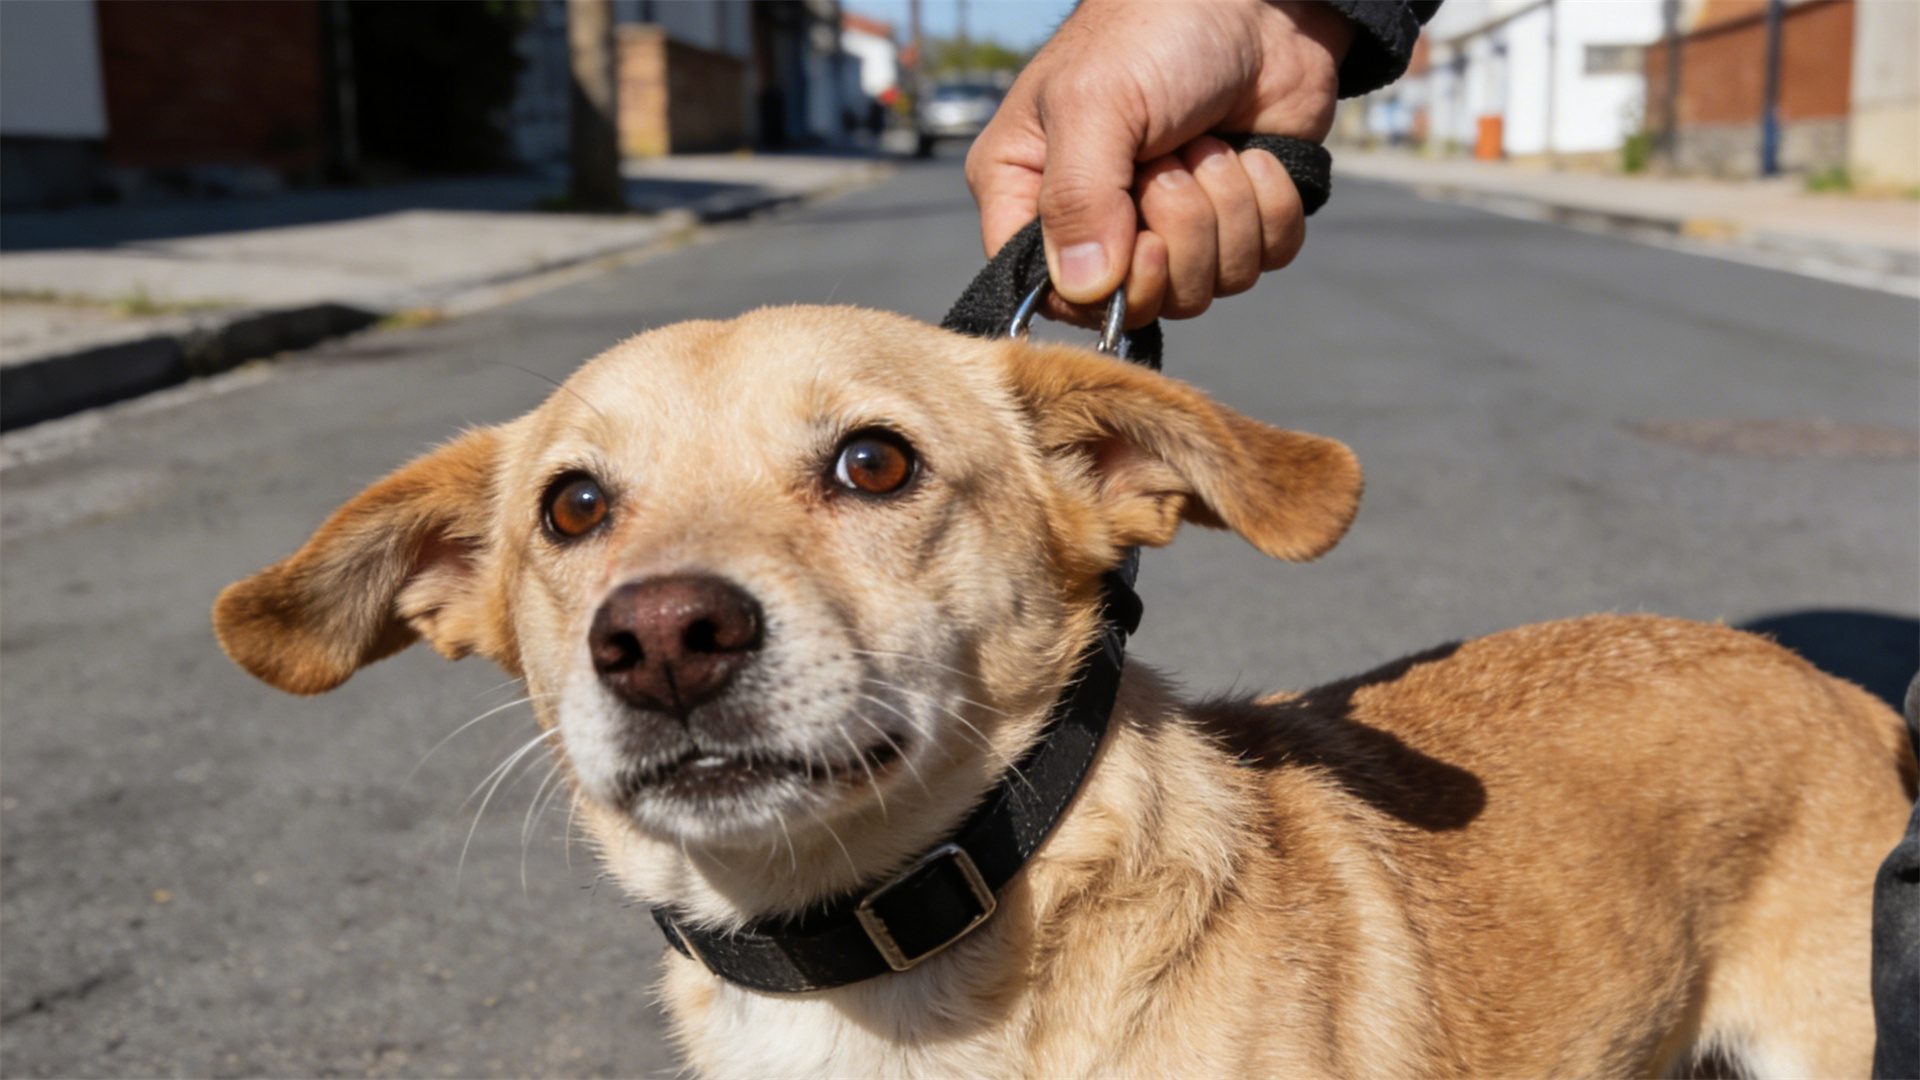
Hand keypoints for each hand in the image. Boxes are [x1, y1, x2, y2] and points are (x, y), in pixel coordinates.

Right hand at [965, 0, 1350, 326]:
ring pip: (1204, 289)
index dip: (1101, 289)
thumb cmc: (1155, 28)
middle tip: (1175, 160)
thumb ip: (1077, 199)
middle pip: (1140, 301)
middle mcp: (1095, 220)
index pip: (1047, 292)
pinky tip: (1252, 155)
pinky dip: (1269, 207)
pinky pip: (1261, 263)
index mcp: (1031, 191)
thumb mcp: (1095, 103)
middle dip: (1178, 230)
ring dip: (1225, 209)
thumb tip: (1086, 291)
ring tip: (1211, 143)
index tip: (1140, 239)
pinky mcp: (1235, 222)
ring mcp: (1169, 225)